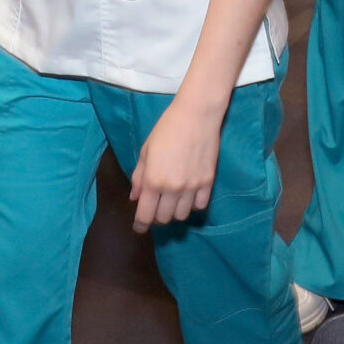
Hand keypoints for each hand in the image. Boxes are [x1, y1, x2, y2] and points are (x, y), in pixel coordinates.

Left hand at [128, 93, 223, 232]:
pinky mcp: (208, 183)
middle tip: (156, 207)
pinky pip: (200, 206)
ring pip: (182, 215)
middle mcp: (173, 188)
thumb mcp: (146, 151)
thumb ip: (139, 176)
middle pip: (164, 218)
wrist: (196, 116)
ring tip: (172, 200)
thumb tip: (135, 197)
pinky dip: (192, 205)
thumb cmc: (166, 129)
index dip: (140, 225)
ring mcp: (192, 187)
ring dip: (174, 212)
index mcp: (154, 181)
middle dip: (157, 217)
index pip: (146, 215)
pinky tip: (188, 195)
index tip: (139, 228)